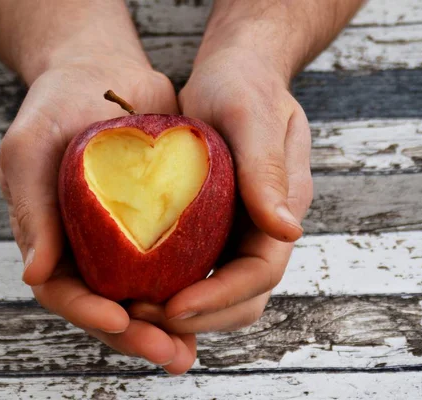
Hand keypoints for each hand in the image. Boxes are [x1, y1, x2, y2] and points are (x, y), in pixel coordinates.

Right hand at [0, 53, 195, 373]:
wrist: (101, 72)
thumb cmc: (55, 106)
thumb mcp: (30, 149)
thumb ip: (31, 210)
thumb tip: (35, 274)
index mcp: (51, 239)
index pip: (63, 290)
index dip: (88, 311)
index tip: (120, 318)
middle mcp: (88, 248)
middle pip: (107, 305)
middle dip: (136, 334)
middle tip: (171, 353)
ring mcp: (123, 239)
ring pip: (143, 295)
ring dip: (167, 326)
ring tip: (191, 350)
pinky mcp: (160, 223)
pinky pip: (173, 264)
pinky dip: (190, 288)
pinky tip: (214, 304)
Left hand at [128, 47, 312, 332]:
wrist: (234, 69)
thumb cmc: (244, 85)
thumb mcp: (253, 117)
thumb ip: (267, 172)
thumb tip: (288, 232)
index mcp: (281, 209)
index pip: (260, 273)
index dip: (220, 297)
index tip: (173, 307)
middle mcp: (263, 227)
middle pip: (242, 296)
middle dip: (197, 316)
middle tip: (142, 316)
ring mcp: (238, 228)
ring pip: (218, 291)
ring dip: (181, 310)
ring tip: (133, 309)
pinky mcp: (212, 223)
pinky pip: (194, 267)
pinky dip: (169, 285)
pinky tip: (133, 284)